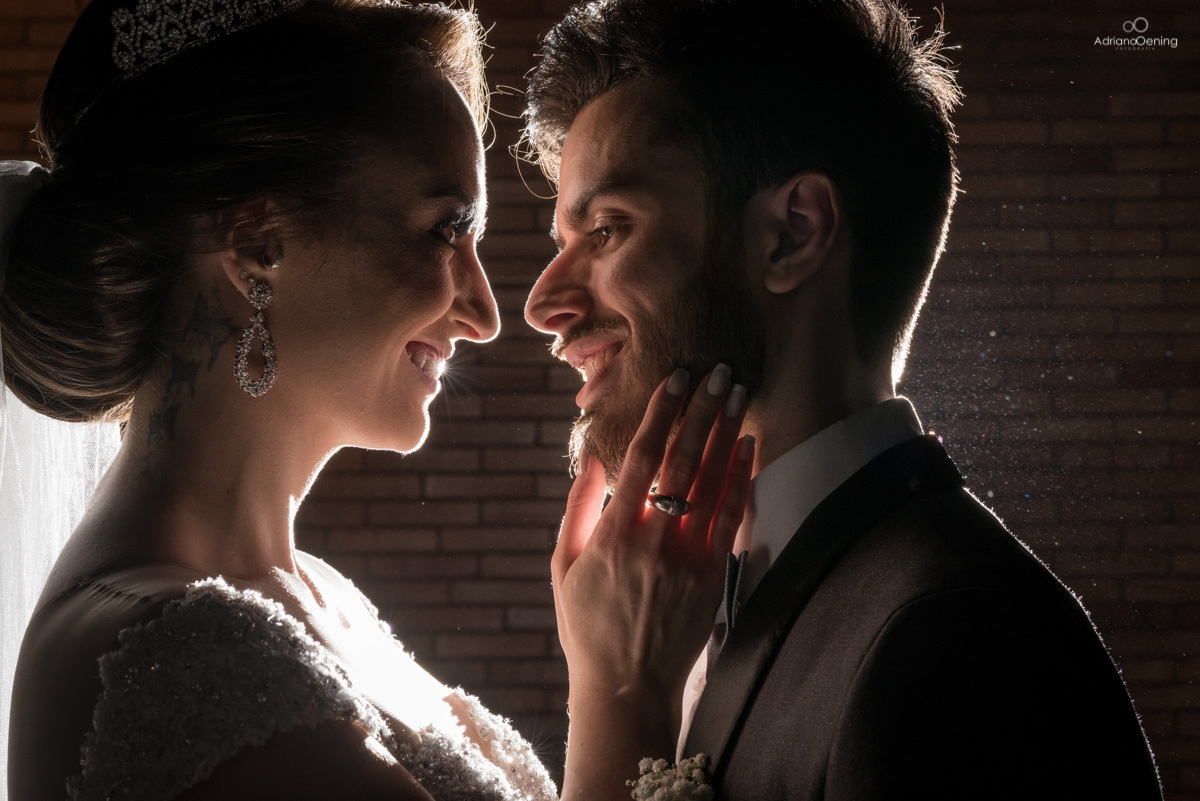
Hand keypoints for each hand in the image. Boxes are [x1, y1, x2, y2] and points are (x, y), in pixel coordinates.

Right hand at [552, 364, 754, 711]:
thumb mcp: (564, 566)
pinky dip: (740, 478)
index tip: (675, 379)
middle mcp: (654, 542)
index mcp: (613, 537)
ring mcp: (687, 559)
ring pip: (712, 483)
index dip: (661, 415)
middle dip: (701, 411)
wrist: (627, 687)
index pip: (642, 460)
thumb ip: (578, 509)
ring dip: (726, 434)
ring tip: (737, 393)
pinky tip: (746, 445)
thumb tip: (592, 456)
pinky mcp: (711, 576)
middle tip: (717, 370)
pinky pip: (730, 517)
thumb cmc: (587, 625)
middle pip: (683, 462)